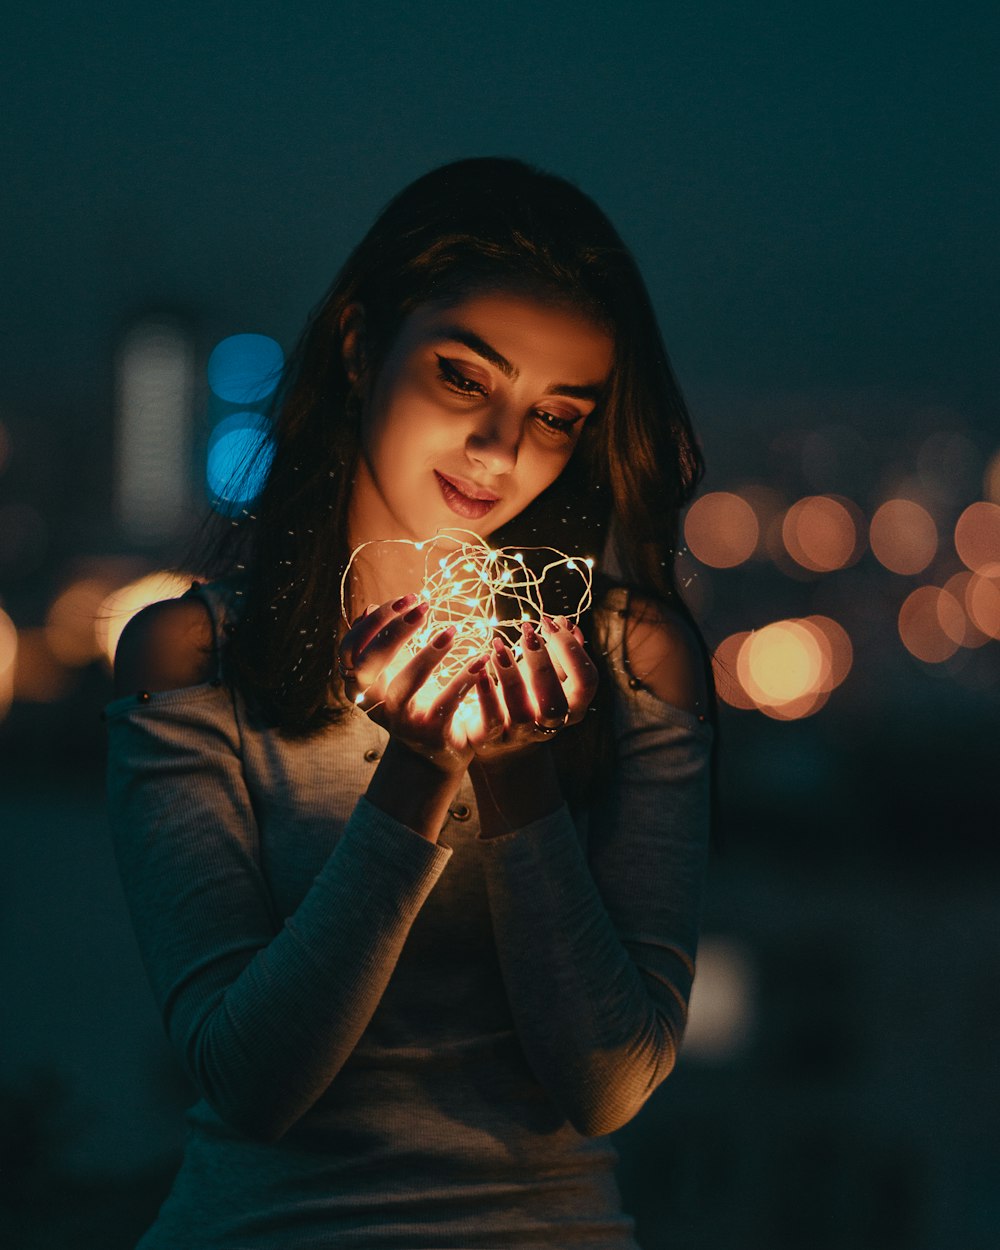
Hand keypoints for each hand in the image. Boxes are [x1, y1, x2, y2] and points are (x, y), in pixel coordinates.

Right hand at [338, 594, 487, 776]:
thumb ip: (380, 643)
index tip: (405, 599)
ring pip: (404, 686)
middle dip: (393, 632)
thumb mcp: (392, 671)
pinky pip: (446, 704)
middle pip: (367, 665)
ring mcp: (401, 721)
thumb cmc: (414, 699)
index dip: (372, 623)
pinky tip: (480, 660)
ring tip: (452, 631)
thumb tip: (369, 608)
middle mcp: (375, 704)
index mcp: (361, 686)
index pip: (350, 649)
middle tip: (423, 608)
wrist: (435, 749)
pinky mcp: (431, 733)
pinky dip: (464, 680)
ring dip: (427, 655)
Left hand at [467, 615, 597, 763]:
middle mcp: (552, 724)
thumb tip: (565, 622)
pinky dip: (486, 694)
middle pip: (557, 703)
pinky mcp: (494, 738)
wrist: (493, 730)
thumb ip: (558, 650)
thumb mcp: (544, 669)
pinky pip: (491, 720)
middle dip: (543, 665)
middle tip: (527, 635)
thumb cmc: (525, 692)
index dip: (572, 650)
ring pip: (522, 714)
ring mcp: (522, 734)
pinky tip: (481, 670)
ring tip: (498, 649)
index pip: (586, 680)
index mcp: (572, 705)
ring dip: (511, 677)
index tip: (549, 622)